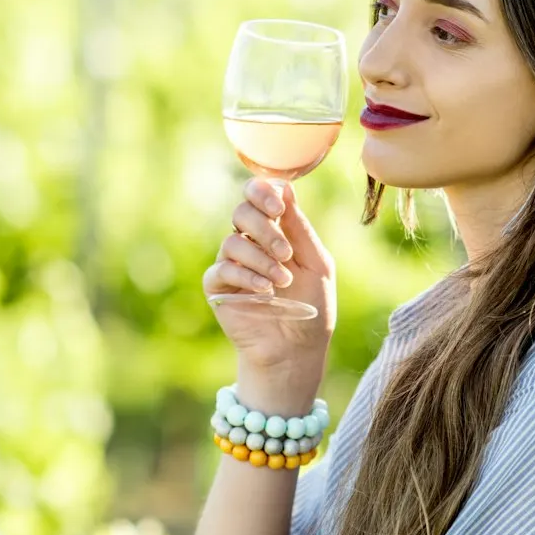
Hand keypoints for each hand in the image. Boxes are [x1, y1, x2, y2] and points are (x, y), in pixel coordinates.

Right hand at [202, 176, 334, 376]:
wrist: (297, 348)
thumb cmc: (311, 305)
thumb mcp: (316, 262)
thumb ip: (300, 227)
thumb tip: (285, 185)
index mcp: (274, 230)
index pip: (256, 195)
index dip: (261, 193)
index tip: (278, 206)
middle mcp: (249, 243)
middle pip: (241, 212)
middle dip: (264, 228)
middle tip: (285, 253)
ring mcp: (231, 265)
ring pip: (232, 241)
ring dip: (261, 259)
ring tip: (282, 281)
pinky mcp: (218, 288)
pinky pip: (222, 270)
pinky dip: (246, 276)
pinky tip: (265, 291)